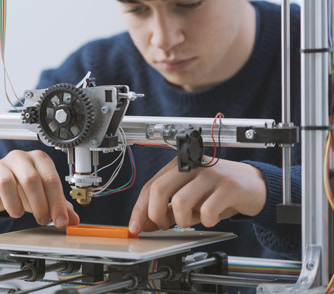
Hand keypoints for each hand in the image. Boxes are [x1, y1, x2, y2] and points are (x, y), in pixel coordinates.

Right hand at [0, 150, 79, 228]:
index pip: (50, 179)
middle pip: (30, 179)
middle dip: (39, 205)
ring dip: (15, 205)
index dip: (57, 203)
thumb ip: (59, 206)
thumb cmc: (23, 186)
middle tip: (42, 219)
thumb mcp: (45, 195)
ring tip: (18, 213)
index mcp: (38, 158)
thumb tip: (73, 220)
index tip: (60, 221)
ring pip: (6, 183)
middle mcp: (18, 157)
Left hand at [128, 158, 266, 233]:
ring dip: (183, 220)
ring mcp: (210, 174)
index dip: (140, 209)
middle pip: (159, 189)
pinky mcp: (229, 186)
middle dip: (156, 215)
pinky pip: (207, 210)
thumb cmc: (219, 192)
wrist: (255, 186)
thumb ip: (167, 208)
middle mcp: (192, 166)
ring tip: (193, 220)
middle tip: (165, 226)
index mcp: (178, 166)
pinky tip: (212, 217)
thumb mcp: (190, 198)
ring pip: (180, 202)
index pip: (150, 186)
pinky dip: (207, 221)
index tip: (136, 227)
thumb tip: (144, 224)